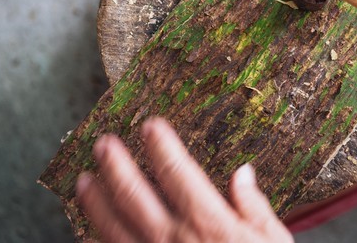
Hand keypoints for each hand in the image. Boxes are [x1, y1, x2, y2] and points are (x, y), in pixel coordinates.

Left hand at [76, 117, 293, 242]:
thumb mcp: (273, 242)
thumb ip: (255, 207)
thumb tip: (243, 174)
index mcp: (207, 222)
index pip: (177, 171)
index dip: (161, 144)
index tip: (151, 125)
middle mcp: (173, 239)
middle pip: (133, 193)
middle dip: (114, 164)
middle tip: (102, 144)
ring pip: (112, 227)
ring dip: (95, 201)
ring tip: (83, 181)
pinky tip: (86, 235)